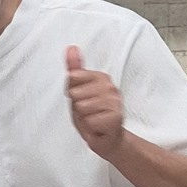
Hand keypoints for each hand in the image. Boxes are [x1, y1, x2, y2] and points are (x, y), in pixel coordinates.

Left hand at [65, 45, 125, 160]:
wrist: (107, 138)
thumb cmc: (92, 114)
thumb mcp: (78, 90)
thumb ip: (75, 69)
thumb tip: (71, 47)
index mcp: (101, 78)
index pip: (72, 77)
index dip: (72, 92)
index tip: (82, 99)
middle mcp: (110, 87)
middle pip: (75, 93)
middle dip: (77, 106)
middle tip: (88, 112)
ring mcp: (114, 101)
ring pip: (81, 107)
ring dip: (84, 118)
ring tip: (93, 119)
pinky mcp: (115, 117)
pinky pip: (89, 120)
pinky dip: (90, 127)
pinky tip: (99, 127)